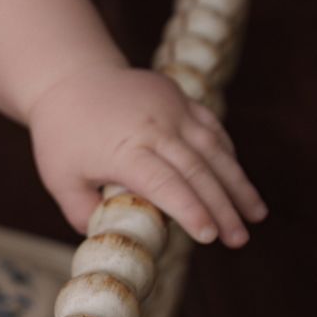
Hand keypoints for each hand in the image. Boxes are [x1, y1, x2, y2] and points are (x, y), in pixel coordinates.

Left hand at [26, 64, 266, 245]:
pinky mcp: (178, 97)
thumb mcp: (60, 180)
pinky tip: (237, 180)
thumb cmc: (62, 136)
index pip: (165, 184)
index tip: (210, 236)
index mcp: (124, 150)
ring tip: (256, 214)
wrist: (69, 77)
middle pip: (197, 171)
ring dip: (238, 182)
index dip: (190, 210)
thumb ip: (83, 214)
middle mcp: (154, 127)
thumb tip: (110, 239)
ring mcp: (170, 108)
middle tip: (240, 239)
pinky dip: (227, 154)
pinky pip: (210, 128)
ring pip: (213, 148)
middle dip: (223, 207)